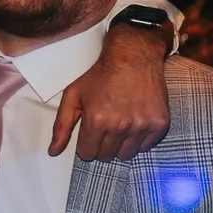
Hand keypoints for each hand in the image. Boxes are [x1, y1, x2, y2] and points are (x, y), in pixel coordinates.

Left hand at [53, 25, 171, 159]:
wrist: (134, 57)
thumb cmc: (101, 75)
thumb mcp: (74, 95)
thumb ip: (62, 125)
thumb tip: (54, 151)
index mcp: (97, 120)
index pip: (87, 153)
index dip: (86, 143)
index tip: (91, 130)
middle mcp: (120, 126)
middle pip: (106, 156)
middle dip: (102, 144)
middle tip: (106, 125)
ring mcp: (142, 126)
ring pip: (126, 155)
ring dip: (121, 144)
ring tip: (121, 124)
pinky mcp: (159, 124)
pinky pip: (145, 147)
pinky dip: (139, 139)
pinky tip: (135, 121)